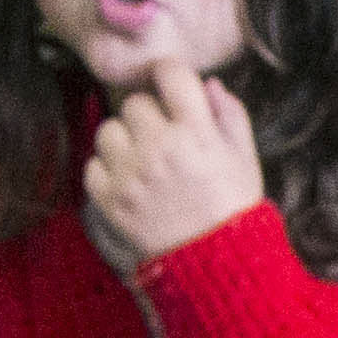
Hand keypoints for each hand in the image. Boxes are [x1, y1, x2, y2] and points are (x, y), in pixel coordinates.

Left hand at [83, 59, 265, 264]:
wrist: (217, 264)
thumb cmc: (233, 206)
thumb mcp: (244, 156)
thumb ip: (229, 114)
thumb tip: (208, 83)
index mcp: (196, 132)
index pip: (169, 73)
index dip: (170, 75)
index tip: (171, 87)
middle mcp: (159, 149)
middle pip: (135, 102)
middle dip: (149, 115)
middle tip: (163, 137)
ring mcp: (131, 175)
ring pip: (108, 130)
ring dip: (124, 140)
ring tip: (143, 160)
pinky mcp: (110, 200)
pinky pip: (93, 166)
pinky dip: (108, 171)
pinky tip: (131, 182)